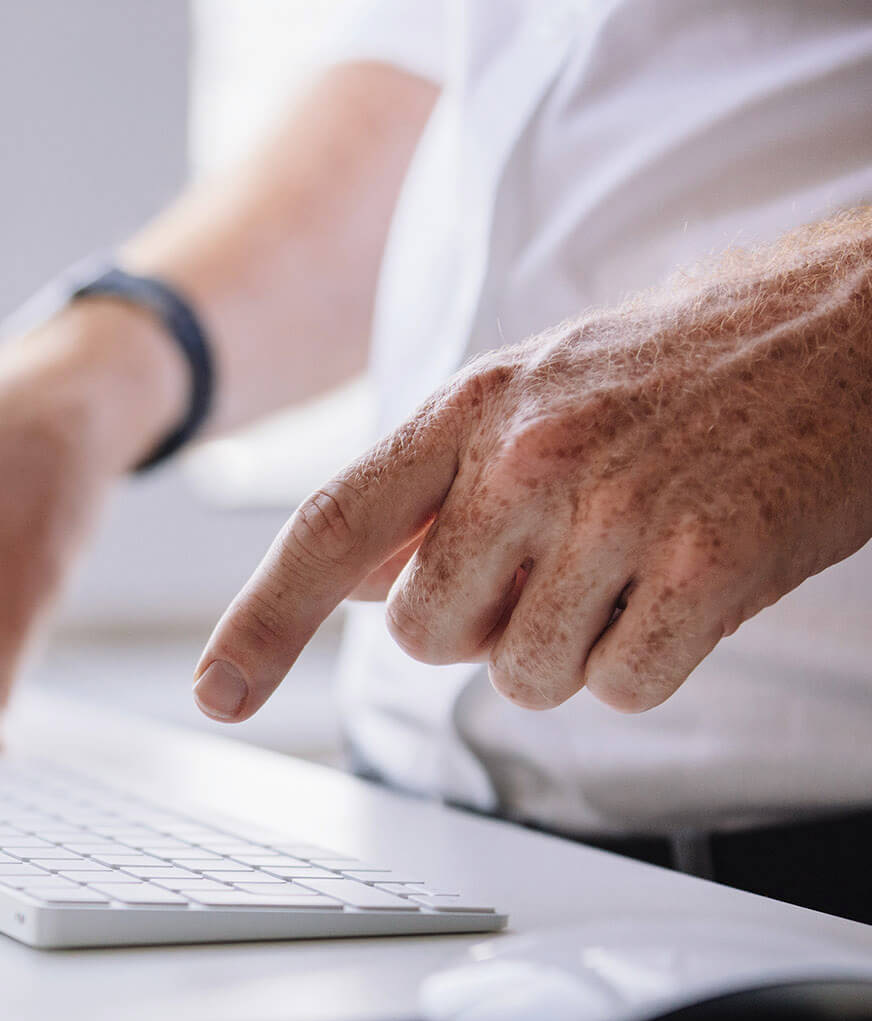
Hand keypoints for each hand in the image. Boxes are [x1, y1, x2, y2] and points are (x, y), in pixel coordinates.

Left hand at [193, 211, 871, 721]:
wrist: (850, 322)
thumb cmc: (682, 364)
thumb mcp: (531, 390)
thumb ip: (431, 487)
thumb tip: (352, 582)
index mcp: (468, 408)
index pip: (327, 531)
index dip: (259, 624)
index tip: (217, 694)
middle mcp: (525, 458)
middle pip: (428, 638)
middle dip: (481, 629)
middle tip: (558, 562)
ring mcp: (615, 514)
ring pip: (526, 677)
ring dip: (572, 646)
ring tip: (632, 556)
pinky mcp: (706, 569)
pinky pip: (622, 688)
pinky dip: (650, 661)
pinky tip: (685, 584)